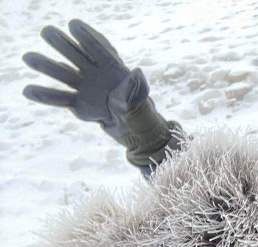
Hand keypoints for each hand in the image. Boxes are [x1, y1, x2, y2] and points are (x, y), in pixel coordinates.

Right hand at [23, 20, 175, 165]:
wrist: (129, 121)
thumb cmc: (136, 104)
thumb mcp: (140, 96)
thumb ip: (134, 87)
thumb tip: (135, 73)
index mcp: (109, 64)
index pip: (96, 47)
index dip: (86, 36)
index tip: (73, 25)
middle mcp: (92, 71)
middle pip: (73, 54)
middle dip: (61, 43)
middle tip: (47, 32)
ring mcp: (82, 86)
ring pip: (61, 73)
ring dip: (45, 64)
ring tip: (29, 57)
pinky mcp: (76, 102)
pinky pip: (59, 97)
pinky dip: (44, 95)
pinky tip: (28, 90)